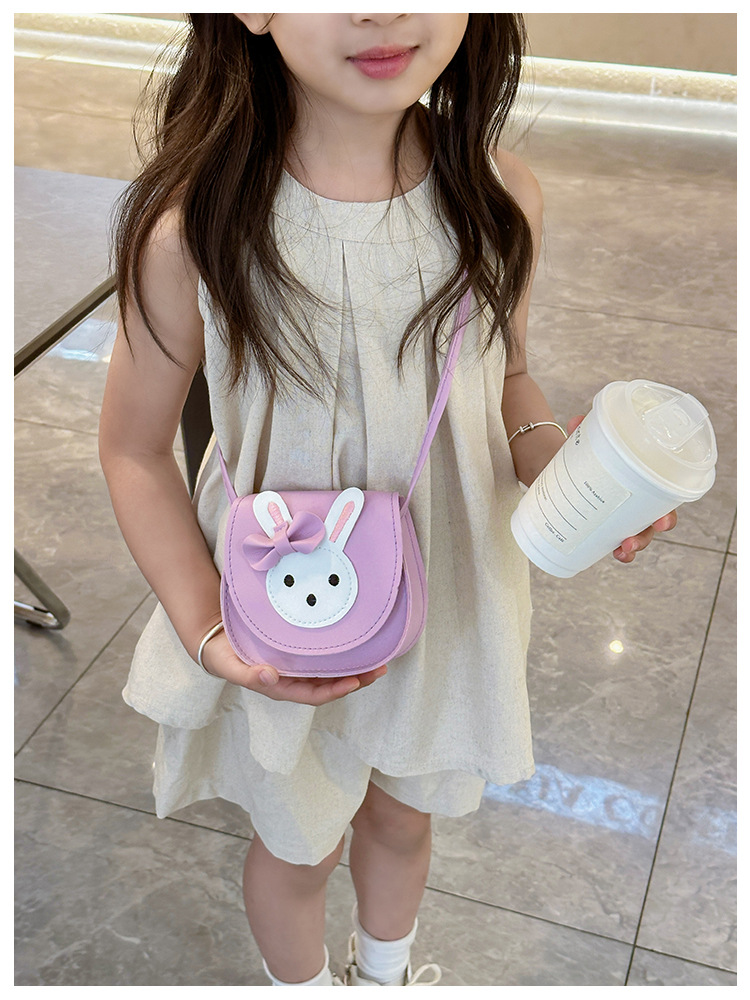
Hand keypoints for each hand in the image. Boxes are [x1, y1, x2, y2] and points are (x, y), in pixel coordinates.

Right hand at [199, 627, 387, 704]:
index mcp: (280, 687)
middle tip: (380, 668)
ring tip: (378, 657)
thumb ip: (248, 675)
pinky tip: (355, 643)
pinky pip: (323, 656)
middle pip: (330, 684)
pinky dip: (340, 653)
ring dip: (354, 666)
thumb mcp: (230, 667)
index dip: (336, 690)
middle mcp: (293, 679)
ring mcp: (296, 666)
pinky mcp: (297, 652)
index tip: (356, 682)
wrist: (215, 643)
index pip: (314, 694)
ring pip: (331, 671)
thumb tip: (269, 677)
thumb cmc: (223, 657)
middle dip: (356, 678)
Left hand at [567, 415, 678, 563]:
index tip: (662, 521)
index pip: (662, 500)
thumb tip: (577, 421)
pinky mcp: (599, 523)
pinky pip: (611, 542)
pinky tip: (614, 554)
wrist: (557, 464)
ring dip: (632, 548)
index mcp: (641, 480)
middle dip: (646, 535)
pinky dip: (617, 550)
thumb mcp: (586, 439)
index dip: (666, 514)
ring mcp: (618, 515)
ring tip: (622, 549)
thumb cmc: (585, 450)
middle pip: (649, 524)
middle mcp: (635, 501)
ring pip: (634, 536)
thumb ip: (585, 430)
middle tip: (633, 540)